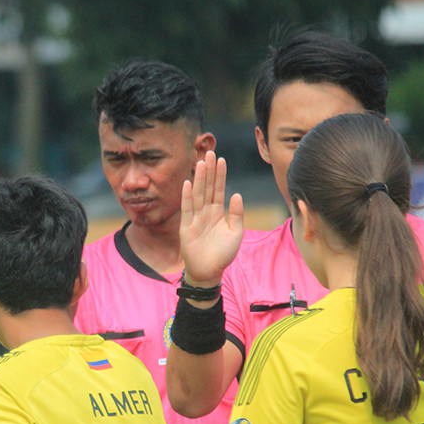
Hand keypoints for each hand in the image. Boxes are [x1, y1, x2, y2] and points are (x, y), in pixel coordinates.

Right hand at [180, 151, 242, 284]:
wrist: (209, 271)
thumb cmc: (223, 254)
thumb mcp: (235, 232)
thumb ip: (237, 214)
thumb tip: (237, 195)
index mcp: (217, 213)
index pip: (218, 189)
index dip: (220, 175)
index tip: (221, 159)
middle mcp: (205, 212)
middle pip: (207, 187)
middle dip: (209, 170)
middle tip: (209, 152)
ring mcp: (195, 218)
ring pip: (198, 194)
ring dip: (199, 178)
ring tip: (201, 162)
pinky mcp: (186, 227)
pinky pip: (187, 209)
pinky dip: (187, 197)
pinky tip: (188, 183)